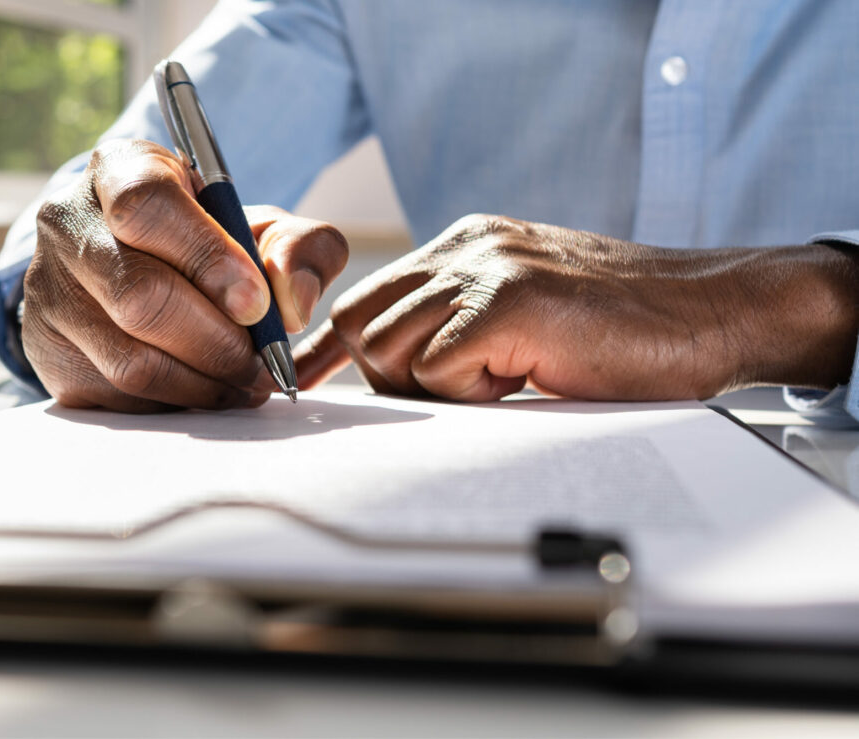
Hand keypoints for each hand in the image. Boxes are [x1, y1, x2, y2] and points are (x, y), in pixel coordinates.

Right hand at [22, 139, 348, 412]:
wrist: (135, 265)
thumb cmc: (203, 240)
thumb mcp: (259, 226)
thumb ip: (299, 248)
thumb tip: (294, 303)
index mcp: (118, 171)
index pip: (146, 207)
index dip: (206, 258)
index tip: (255, 303)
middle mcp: (66, 225)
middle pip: (139, 296)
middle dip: (217, 341)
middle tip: (262, 363)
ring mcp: (47, 292)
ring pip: (130, 360)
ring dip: (202, 383)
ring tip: (243, 382)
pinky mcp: (46, 352)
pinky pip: (117, 398)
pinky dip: (173, 404)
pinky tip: (202, 390)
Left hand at [296, 214, 858, 401]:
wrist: (717, 311)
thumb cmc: (627, 329)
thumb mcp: (525, 311)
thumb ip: (459, 325)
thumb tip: (391, 378)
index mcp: (467, 245)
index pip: (365, 298)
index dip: (332, 349)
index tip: (306, 382)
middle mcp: (468, 247)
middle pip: (360, 324)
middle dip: (389, 378)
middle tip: (458, 396)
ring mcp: (488, 269)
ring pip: (390, 349)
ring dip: (434, 390)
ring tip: (503, 385)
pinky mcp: (511, 302)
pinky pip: (439, 372)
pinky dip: (472, 397)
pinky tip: (527, 383)